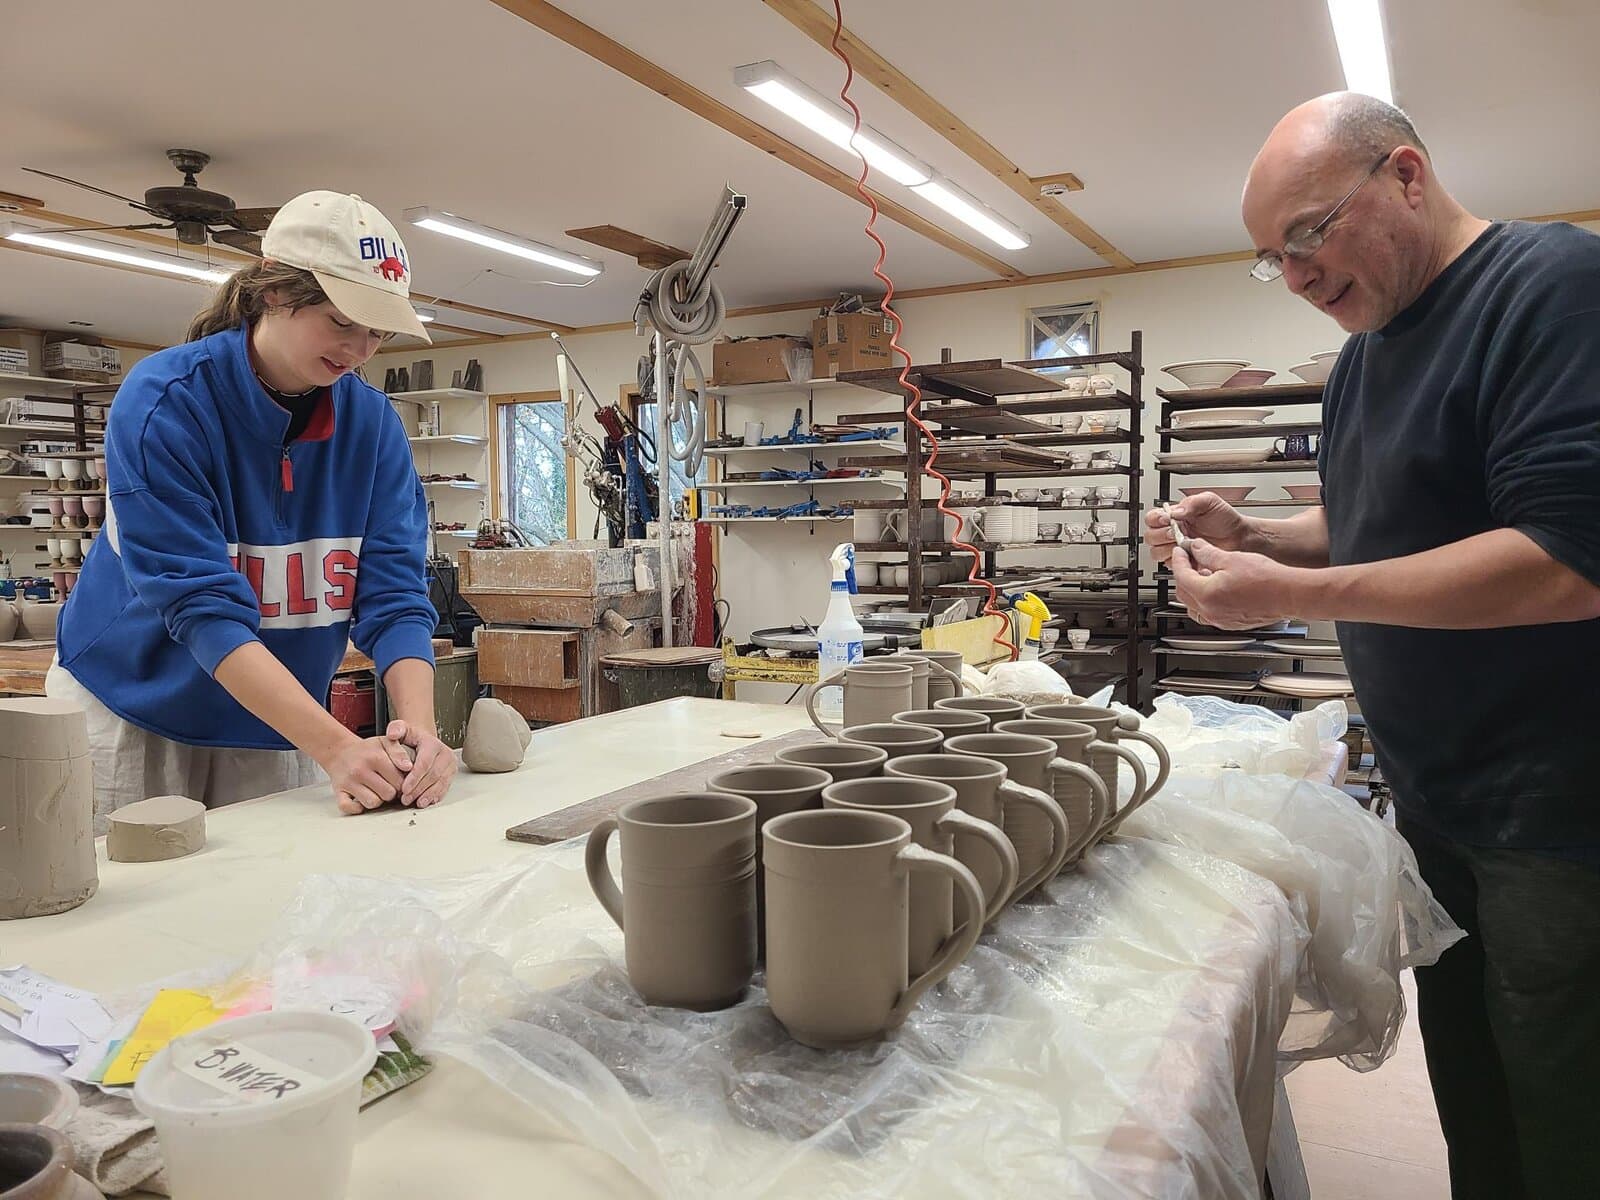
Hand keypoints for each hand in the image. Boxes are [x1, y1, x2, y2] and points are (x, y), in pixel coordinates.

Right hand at [324, 735, 413, 814]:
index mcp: (375, 757)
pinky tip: (362, 799)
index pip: (399, 781)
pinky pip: (349, 808)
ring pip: (372, 803)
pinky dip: (357, 807)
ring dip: (377, 800)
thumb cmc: (366, 750)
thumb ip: (399, 753)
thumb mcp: (386, 743)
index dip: (404, 783)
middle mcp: (360, 770)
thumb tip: (408, 767)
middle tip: (388, 785)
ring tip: (376, 791)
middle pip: (388, 794)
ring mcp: (348, 782)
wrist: (340, 751)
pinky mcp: (338, 792)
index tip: (399, 780)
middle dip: (392, 792)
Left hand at [384, 719, 457, 808]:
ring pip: (441, 783)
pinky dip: (435, 796)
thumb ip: (395, 729)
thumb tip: (393, 735)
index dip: (414, 778)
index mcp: (433, 743)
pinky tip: (426, 801)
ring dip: (427, 795)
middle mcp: (445, 753)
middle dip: (419, 789)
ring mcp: (450, 764)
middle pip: (433, 775)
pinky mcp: (452, 773)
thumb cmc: (411, 739)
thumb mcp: (402, 730)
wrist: (423, 742)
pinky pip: (445, 787)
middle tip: (406, 798)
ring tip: (415, 802)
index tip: (404, 788)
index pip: (424, 763)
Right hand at [1144, 493, 1254, 565]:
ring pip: (1156, 552)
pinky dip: (1178, 561)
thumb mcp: (1209, 501)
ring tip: (1183, 544)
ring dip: (1166, 549)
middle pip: (1150, 537)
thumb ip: (1191, 502)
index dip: (1156, 519)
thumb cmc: (1226, 519)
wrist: (1240, 538)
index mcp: (1175, 517)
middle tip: (1175, 533)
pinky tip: (1189, 554)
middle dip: (1160, 535)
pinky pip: (1171, 565)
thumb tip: (1175, 512)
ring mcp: (1177, 549)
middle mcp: (1173, 532)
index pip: (1152, 518)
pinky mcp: (1183, 563)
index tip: (1167, 519)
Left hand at [1171, 540, 1298, 629]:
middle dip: (1184, 574)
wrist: (1289, 594)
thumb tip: (1195, 547)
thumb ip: (1207, 552)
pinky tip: (1218, 587)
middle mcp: (1210, 611)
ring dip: (1194, 589)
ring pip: (1194, 605)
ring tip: (1204, 573)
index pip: (1180, 575)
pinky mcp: (1230, 623)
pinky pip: (1209, 613)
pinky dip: (1207, 600)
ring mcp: (1220, 620)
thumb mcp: (1231, 558)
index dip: (1179, 559)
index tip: (1180, 551)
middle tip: (1190, 559)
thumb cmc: (1266, 579)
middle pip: (1183, 592)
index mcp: (1206, 594)